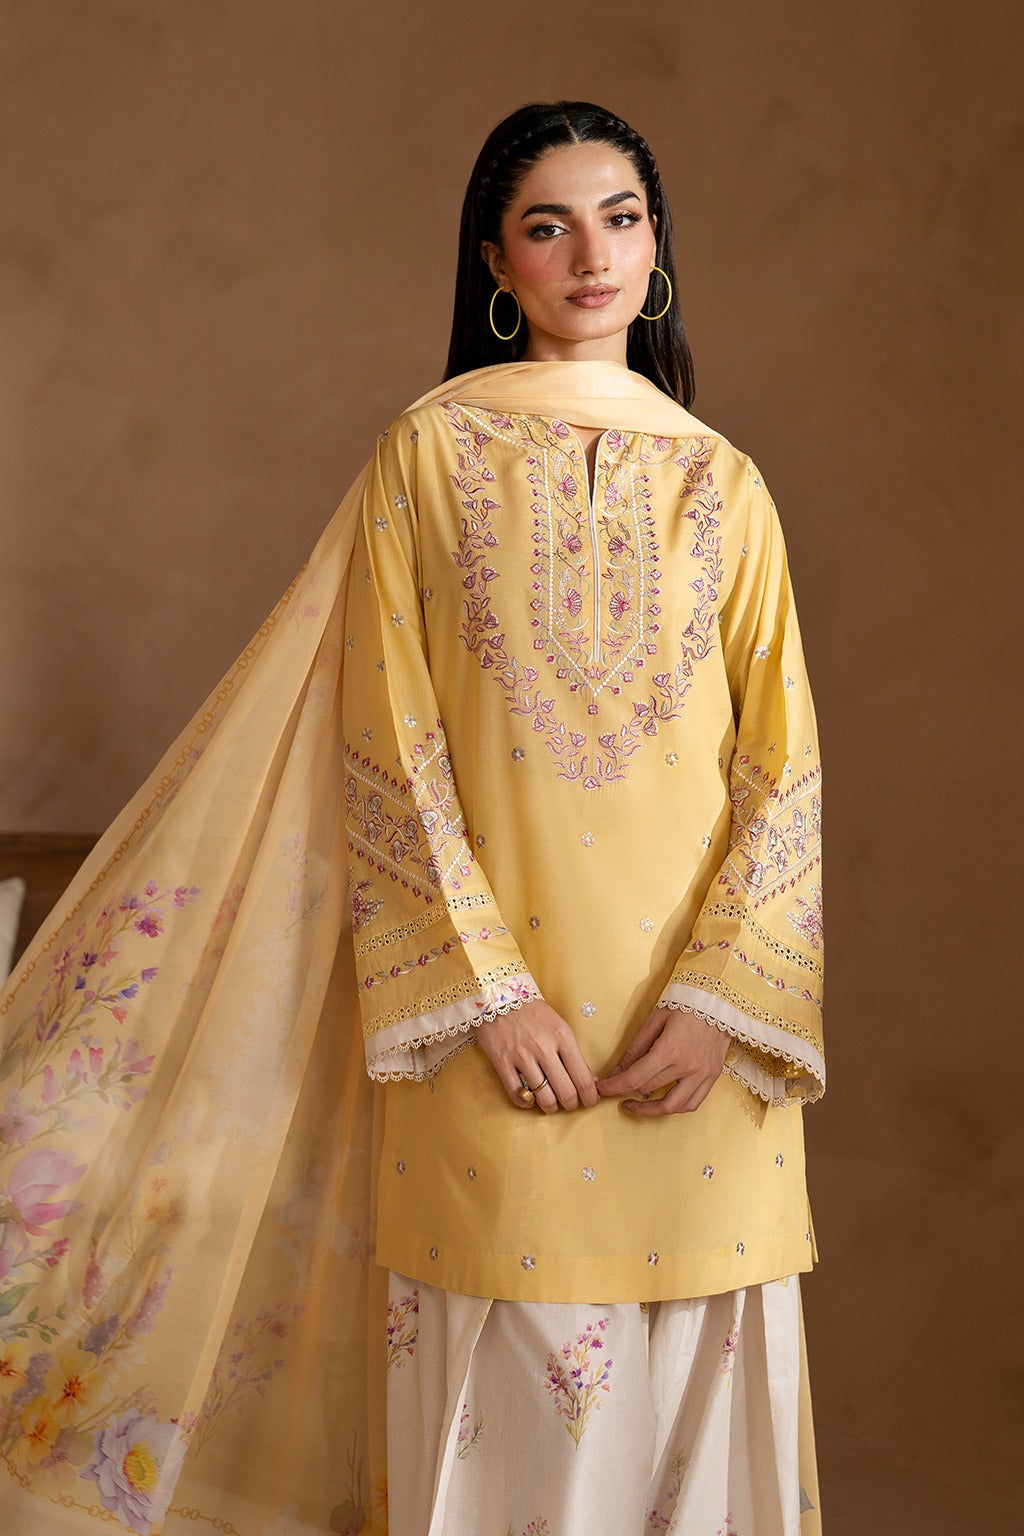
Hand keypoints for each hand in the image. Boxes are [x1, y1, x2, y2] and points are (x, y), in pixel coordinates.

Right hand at [476, 999, 598, 1113]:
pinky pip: (517, 1094)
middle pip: (566, 1092)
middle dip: (572, 1105)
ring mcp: (521, 1056)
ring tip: (551, 1104)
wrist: (497, 995)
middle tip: (571, 1105)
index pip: (583, 1077)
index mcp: (562, 1037)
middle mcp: (544, 1048)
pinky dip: (526, 1103)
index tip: (591, 1101)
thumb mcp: (559, 1027)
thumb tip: (590, 1080)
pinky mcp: (502, 1062)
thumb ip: (573, 1054)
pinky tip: (530, 1099)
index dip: (590, 1096)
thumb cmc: (532, 1012)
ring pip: (543, 1097)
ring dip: (550, 1107)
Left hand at [596, 1006, 729, 1116]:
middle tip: (614, 1092)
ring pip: (672, 1106)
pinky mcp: (712, 1076)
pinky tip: (663, 1102)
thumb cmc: (684, 1004)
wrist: (719, 998)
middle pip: (648, 1090)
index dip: (614, 1087)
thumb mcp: (654, 1020)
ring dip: (650, 1110)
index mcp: (669, 1050)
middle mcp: (687, 1067)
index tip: (602, 1089)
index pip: (635, 1078)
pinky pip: (693, 1103)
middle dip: (625, 1093)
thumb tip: (618, 1071)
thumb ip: (635, 1049)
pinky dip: (676, 1108)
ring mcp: (702, 1074)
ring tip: (636, 1104)